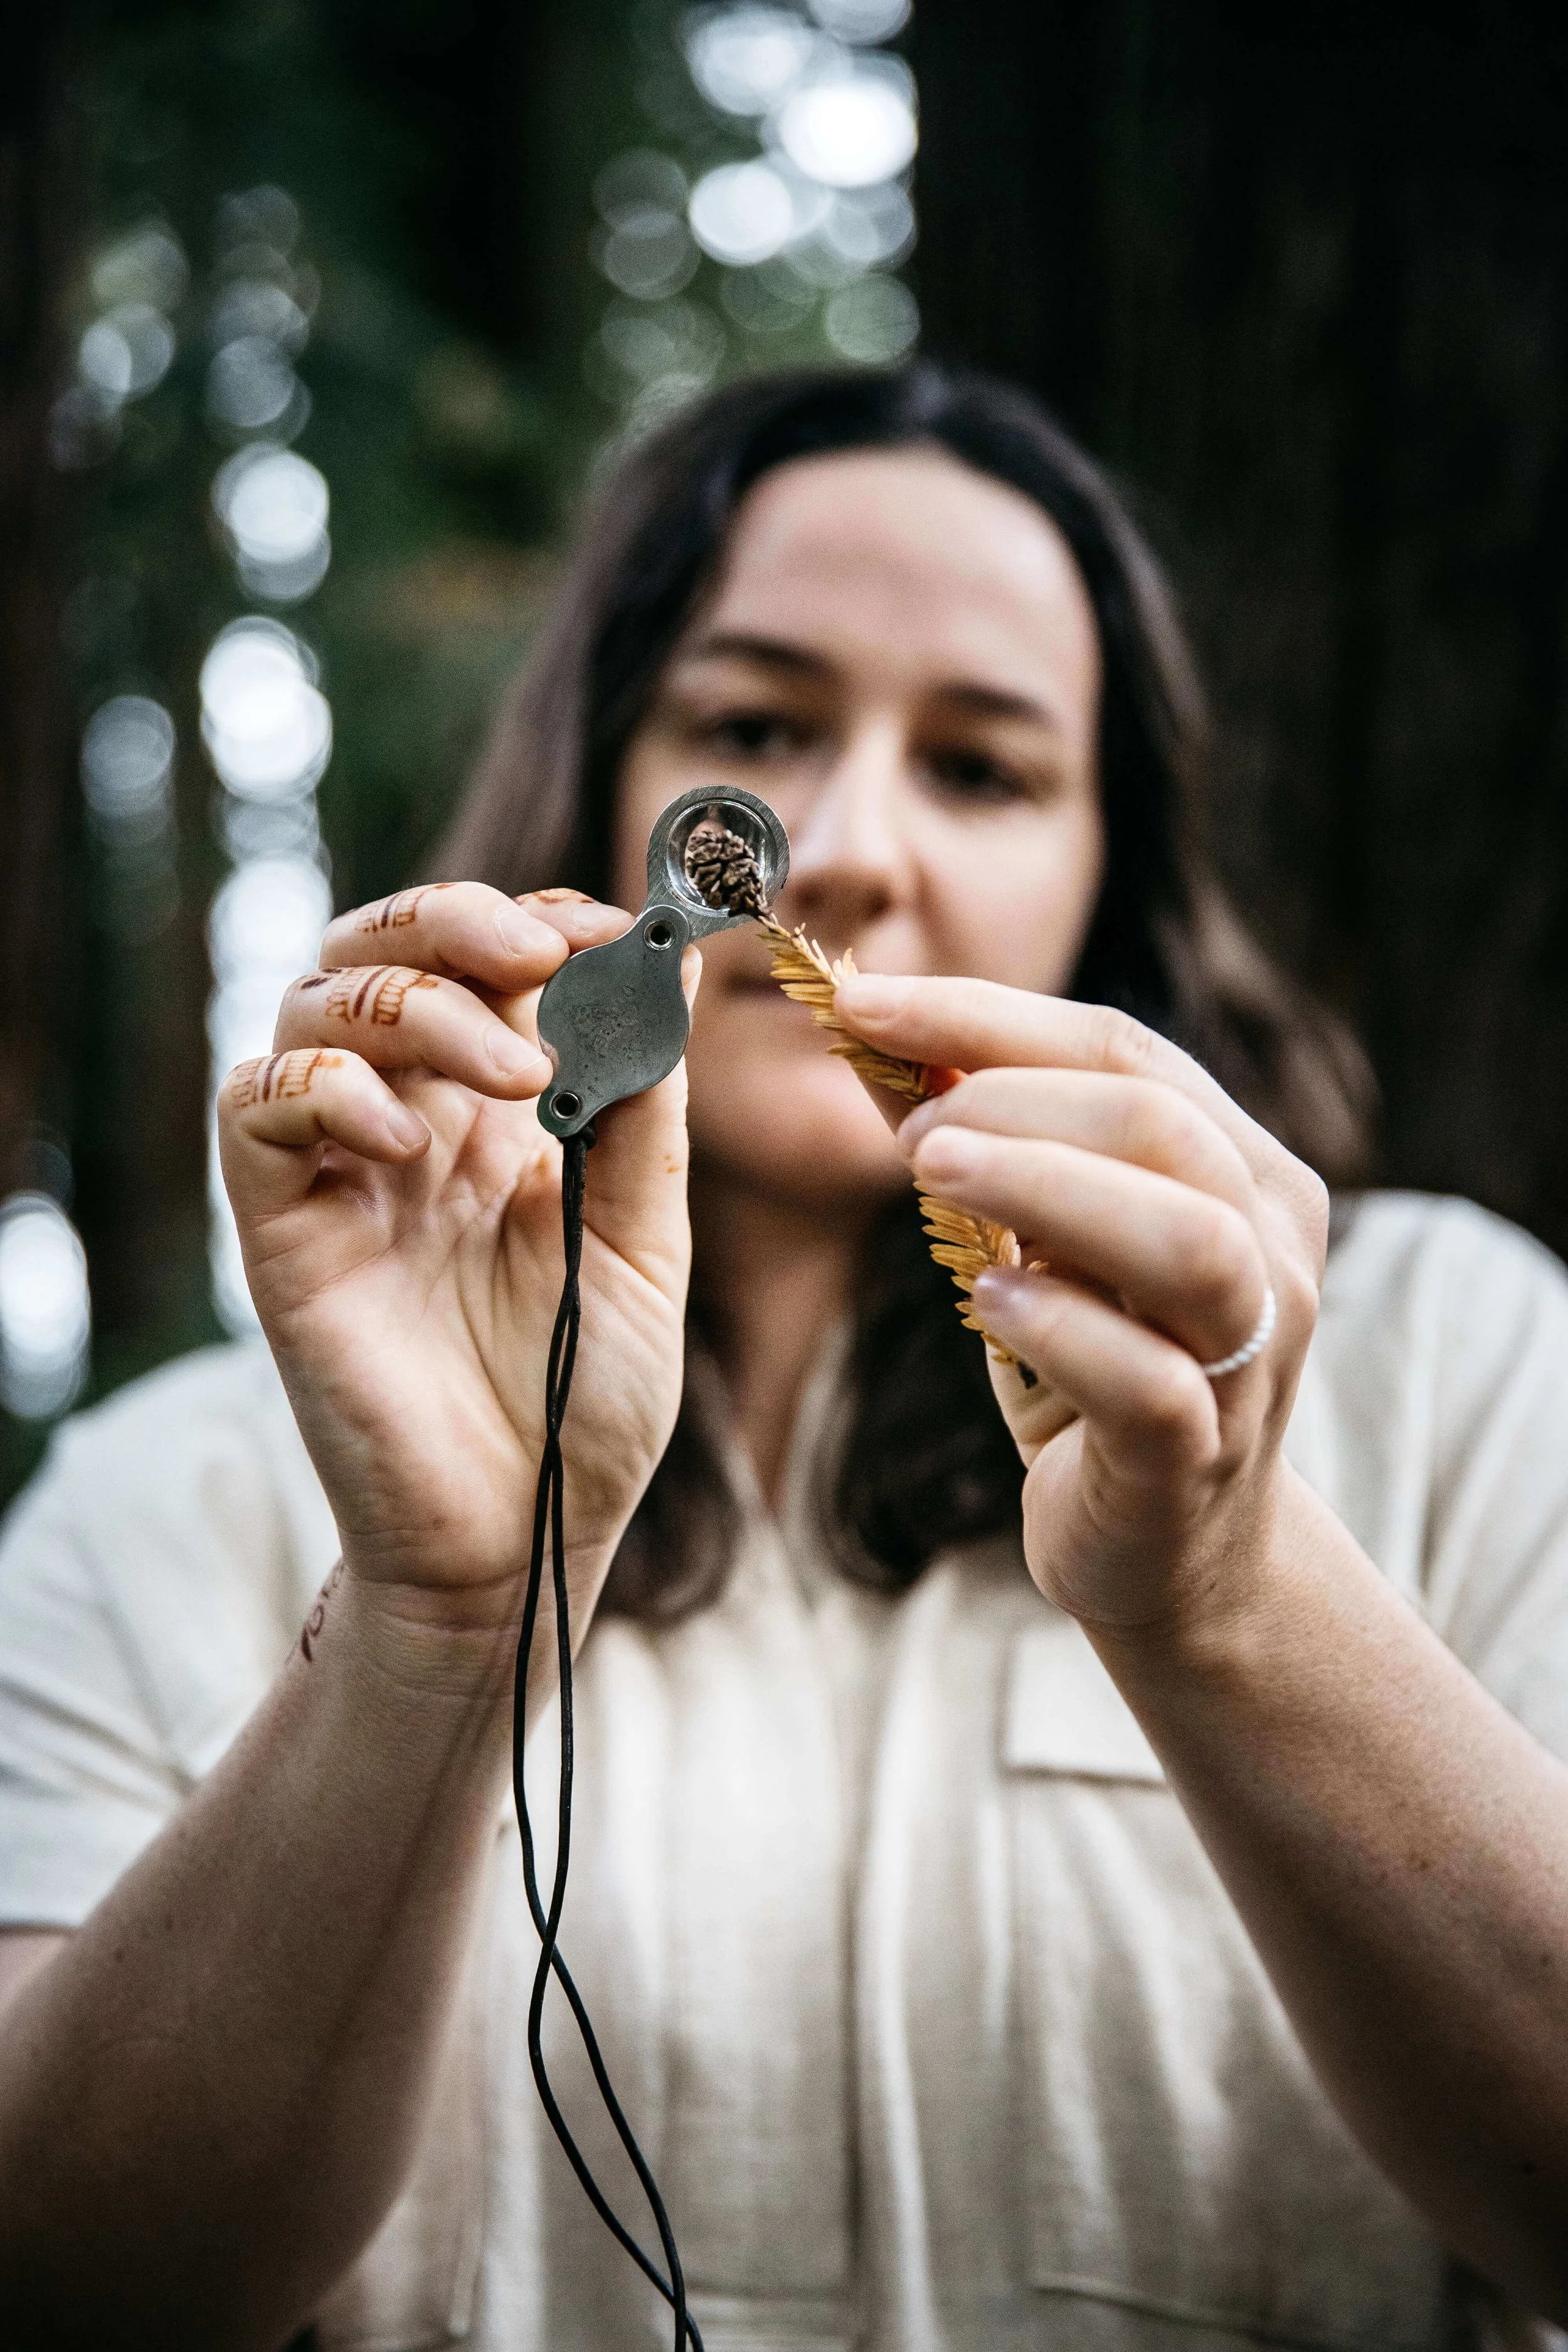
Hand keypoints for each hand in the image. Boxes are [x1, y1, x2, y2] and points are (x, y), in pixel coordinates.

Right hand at [217, 884, 695, 1628]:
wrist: (526, 1543)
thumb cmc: (586, 1409)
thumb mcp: (644, 1246)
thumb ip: (644, 1116)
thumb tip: (664, 969)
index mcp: (500, 1116)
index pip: (483, 962)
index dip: (535, 920)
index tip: (613, 927)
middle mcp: (413, 1122)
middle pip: (379, 949)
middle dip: (454, 919)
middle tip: (537, 953)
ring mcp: (341, 1171)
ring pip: (315, 1003)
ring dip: (416, 1006)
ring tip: (513, 1076)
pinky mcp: (284, 1231)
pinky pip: (258, 1108)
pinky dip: (326, 1088)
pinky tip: (408, 1139)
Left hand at [835, 974, 1327, 1635]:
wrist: (1172, 1555)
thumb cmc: (1100, 1371)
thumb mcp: (1041, 1241)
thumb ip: (974, 1136)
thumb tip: (867, 1032)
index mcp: (1245, 1170)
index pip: (1125, 1050)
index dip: (985, 1012)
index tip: (857, 999)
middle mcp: (1272, 1250)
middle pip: (1161, 1125)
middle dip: (1016, 1099)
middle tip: (909, 1130)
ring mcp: (1248, 1357)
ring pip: (1186, 1240)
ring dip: (1044, 1185)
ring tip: (931, 1170)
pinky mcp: (1195, 1456)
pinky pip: (1149, 1380)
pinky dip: (1061, 1327)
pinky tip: (987, 1302)